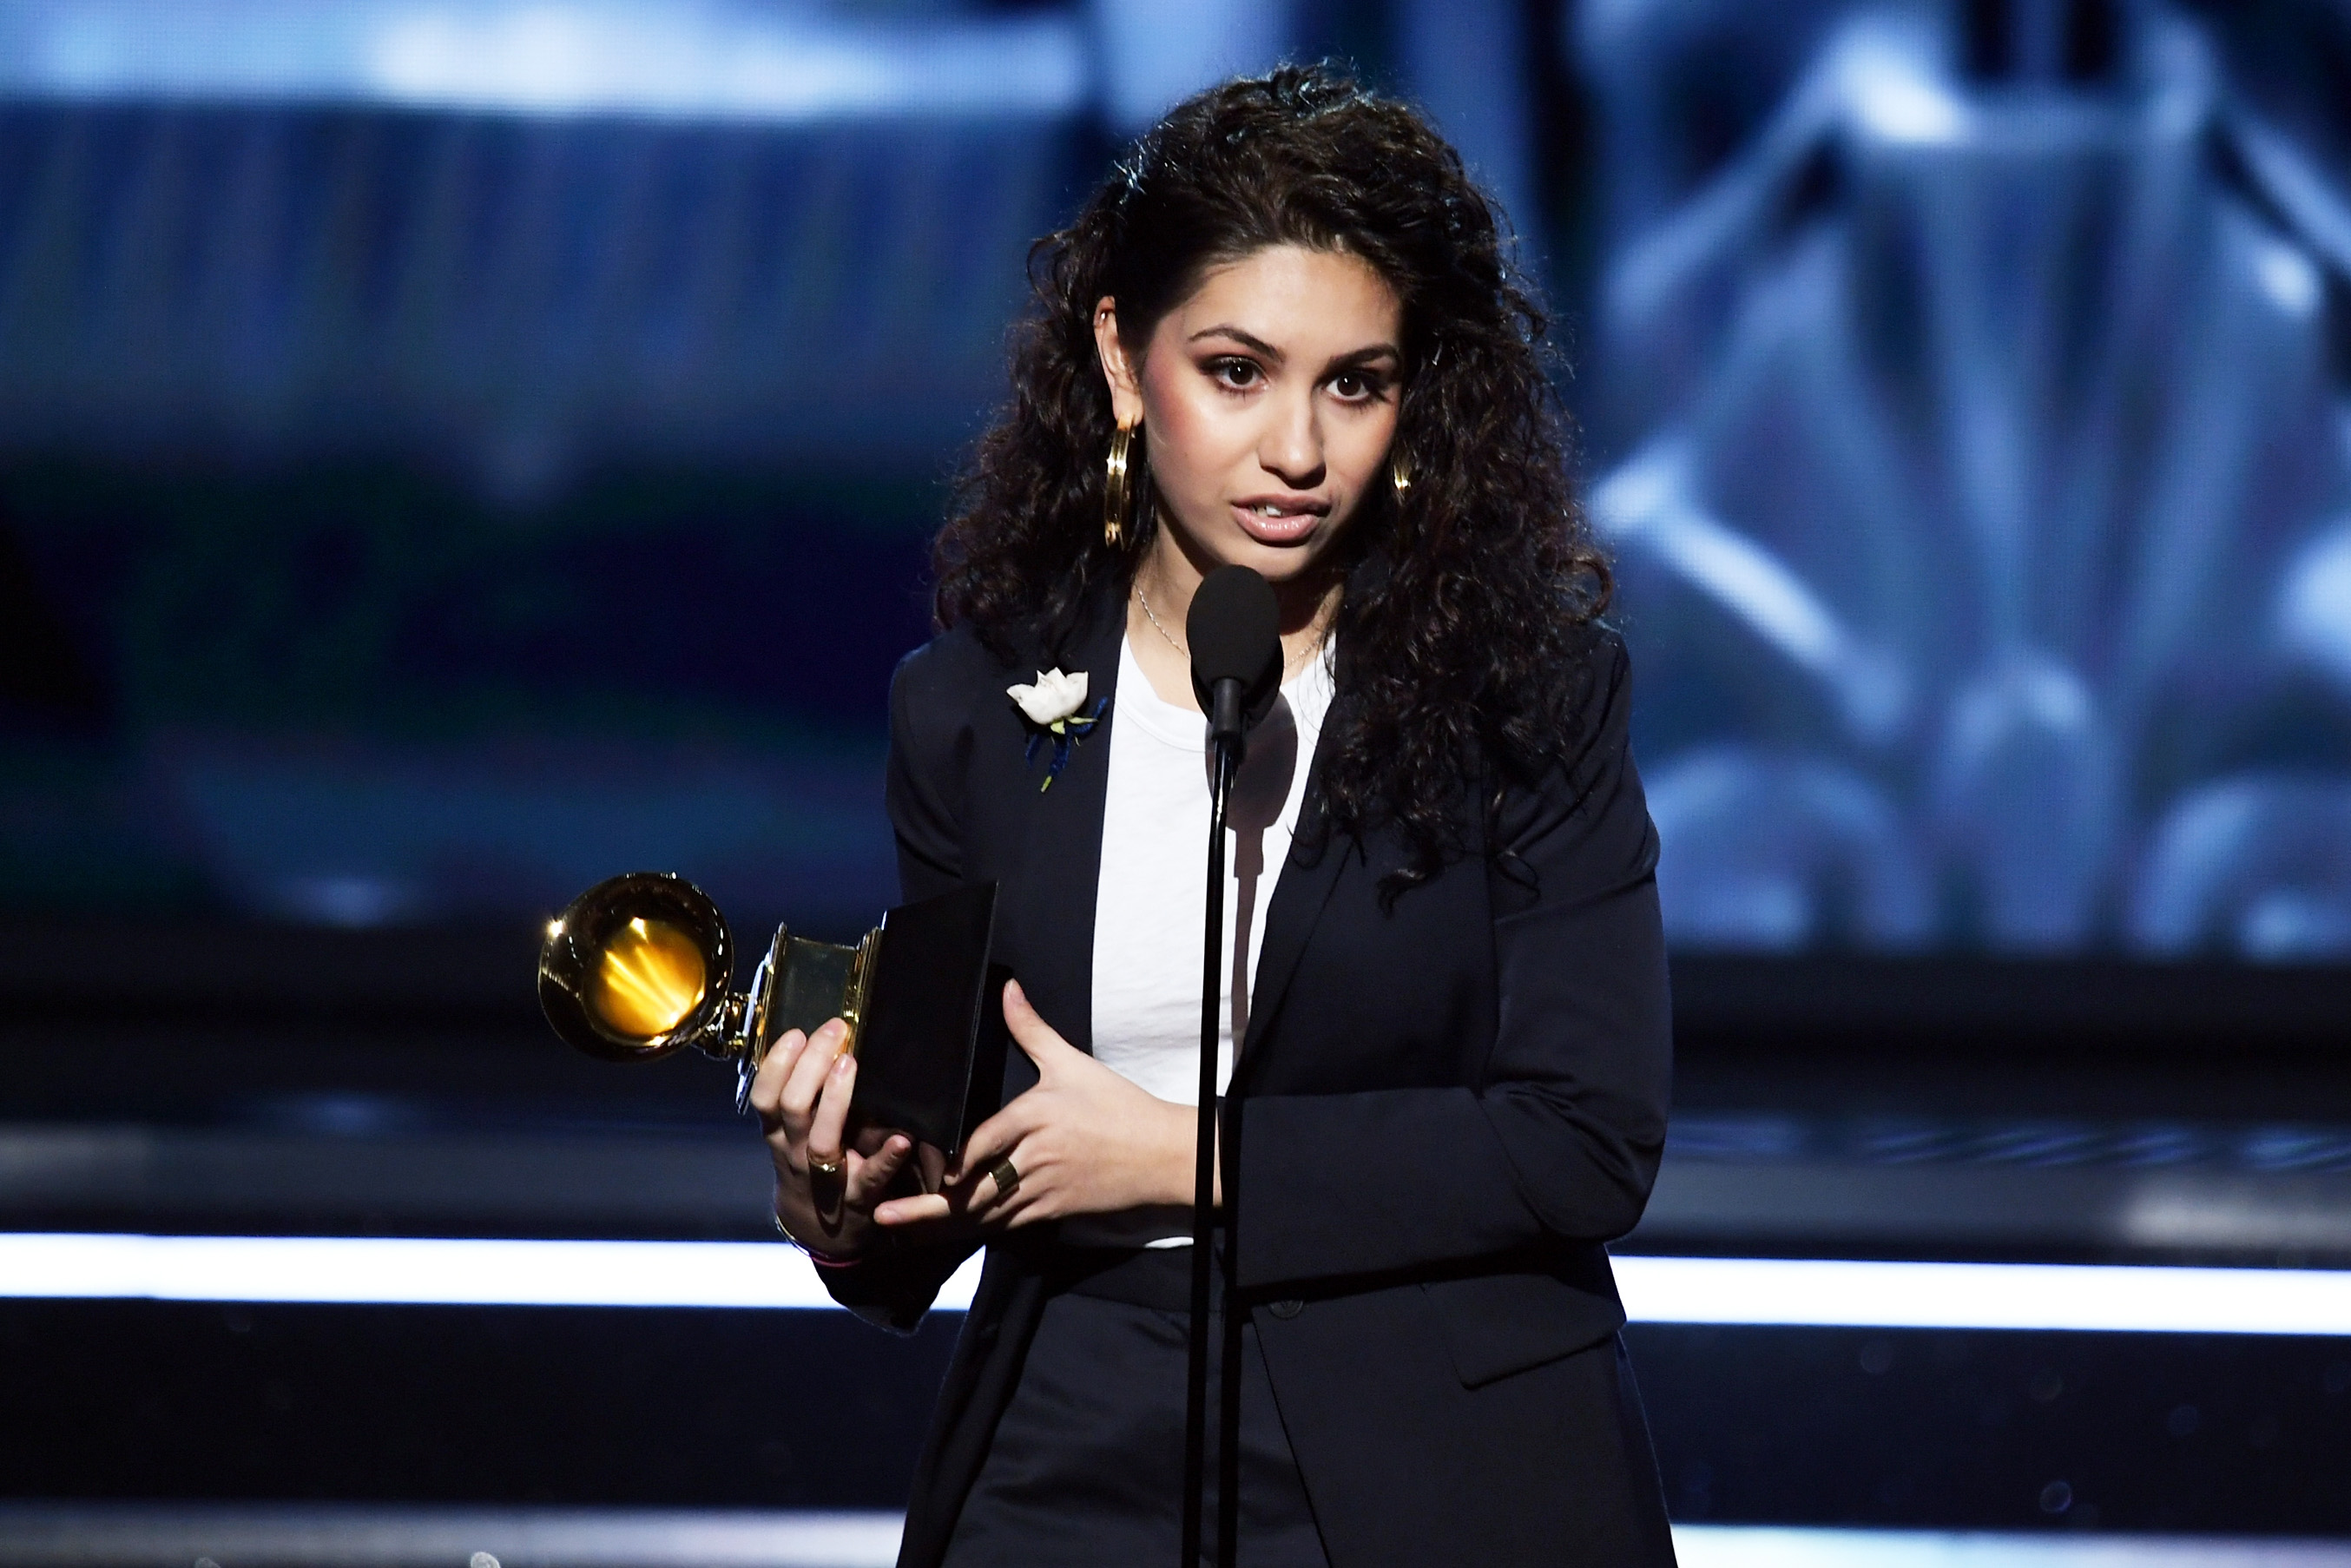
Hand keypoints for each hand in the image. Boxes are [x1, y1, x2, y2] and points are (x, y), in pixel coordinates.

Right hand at [750, 1017, 924, 1258]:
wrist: (821, 1229)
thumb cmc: (810, 1163)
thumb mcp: (791, 1134)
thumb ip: (797, 1095)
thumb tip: (816, 1039)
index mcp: (778, 1134)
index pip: (764, 1097)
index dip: (776, 1064)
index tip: (796, 1033)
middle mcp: (795, 1153)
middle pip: (792, 1108)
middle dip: (810, 1065)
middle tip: (835, 1030)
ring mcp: (826, 1176)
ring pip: (821, 1140)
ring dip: (834, 1100)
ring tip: (850, 1064)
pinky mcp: (859, 1196)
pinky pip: (871, 1176)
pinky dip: (887, 1157)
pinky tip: (903, 1137)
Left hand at [872, 978, 1208, 1237]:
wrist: (1161, 1154)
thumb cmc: (1118, 1106)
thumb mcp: (1072, 1063)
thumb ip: (1031, 1028)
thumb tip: (1008, 988)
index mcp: (1035, 1117)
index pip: (981, 1143)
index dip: (947, 1161)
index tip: (910, 1162)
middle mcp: (1034, 1158)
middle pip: (971, 1190)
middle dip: (925, 1207)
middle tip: (881, 1213)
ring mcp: (1043, 1189)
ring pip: (983, 1215)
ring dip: (940, 1226)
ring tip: (898, 1231)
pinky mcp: (1052, 1210)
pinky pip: (1005, 1224)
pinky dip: (973, 1230)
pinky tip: (946, 1235)